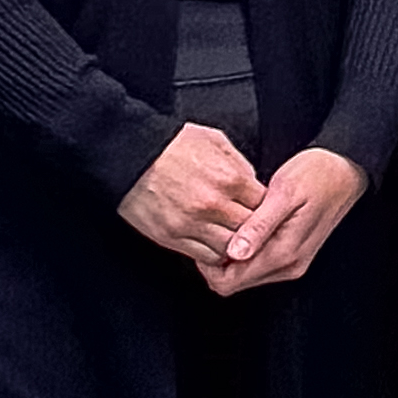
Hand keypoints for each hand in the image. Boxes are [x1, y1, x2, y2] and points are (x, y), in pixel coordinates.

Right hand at [120, 123, 263, 268]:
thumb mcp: (214, 141)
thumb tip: (254, 184)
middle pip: (251, 230)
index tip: (262, 211)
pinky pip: (205, 257)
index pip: (266, 206)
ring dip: (235, 246)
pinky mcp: (172, 237)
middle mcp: (214, 204)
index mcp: (230, 179)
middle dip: (254, 231)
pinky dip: (214, 255)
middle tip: (253, 231)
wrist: (130, 154)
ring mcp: (192, 223)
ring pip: (231, 249)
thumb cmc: (171, 144)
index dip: (267, 210)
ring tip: (234, 241)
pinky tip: (214, 246)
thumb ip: (239, 164)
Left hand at [212, 145, 364, 293]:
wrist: (345, 170)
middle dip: (217, 260)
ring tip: (230, 223)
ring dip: (230, 255)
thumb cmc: (317, 174)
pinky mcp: (293, 256)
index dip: (208, 265)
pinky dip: (243, 251)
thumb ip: (259, 226)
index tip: (205, 237)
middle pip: (234, 282)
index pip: (229, 282)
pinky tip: (245, 226)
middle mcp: (289, 265)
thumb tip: (234, 253)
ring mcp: (292, 263)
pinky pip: (257, 265)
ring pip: (243, 275)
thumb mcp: (284, 193)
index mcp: (284, 253)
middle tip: (214, 227)